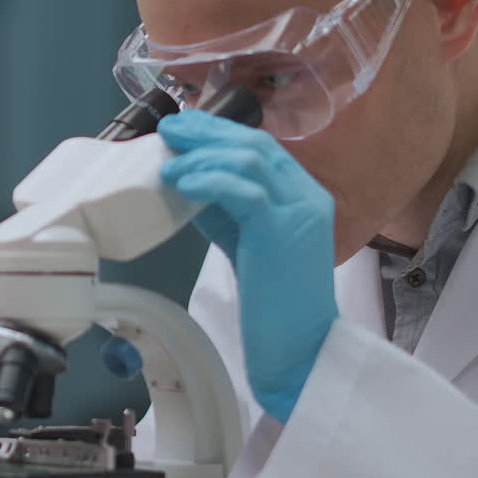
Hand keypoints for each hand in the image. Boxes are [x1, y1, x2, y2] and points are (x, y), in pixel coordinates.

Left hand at [160, 109, 338, 423]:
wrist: (300, 350)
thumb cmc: (272, 303)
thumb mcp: (245, 241)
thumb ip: (224, 209)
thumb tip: (186, 179)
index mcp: (303, 196)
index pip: (261, 146)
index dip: (220, 131)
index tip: (185, 126)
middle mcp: (308, 196)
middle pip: (255, 144)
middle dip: (207, 132)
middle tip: (170, 128)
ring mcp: (300, 211)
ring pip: (249, 160)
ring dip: (203, 155)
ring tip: (170, 161)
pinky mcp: (283, 232)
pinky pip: (244, 190)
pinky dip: (209, 181)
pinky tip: (183, 184)